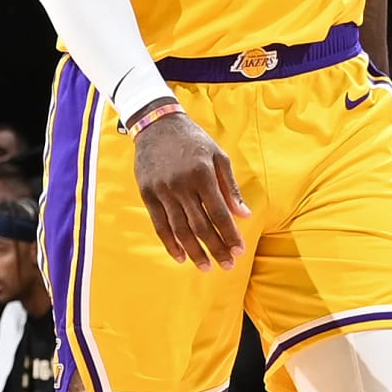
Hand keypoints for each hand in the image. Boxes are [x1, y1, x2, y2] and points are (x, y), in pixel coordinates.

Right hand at [132, 107, 250, 266]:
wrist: (157, 124)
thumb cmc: (193, 141)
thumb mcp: (218, 156)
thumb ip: (230, 187)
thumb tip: (244, 215)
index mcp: (203, 174)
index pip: (219, 213)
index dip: (229, 234)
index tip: (239, 251)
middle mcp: (182, 184)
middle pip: (201, 225)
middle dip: (216, 248)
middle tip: (227, 266)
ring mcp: (162, 190)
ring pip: (180, 229)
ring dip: (194, 251)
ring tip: (205, 267)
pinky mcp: (147, 193)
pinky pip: (159, 224)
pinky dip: (170, 243)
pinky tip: (181, 256)